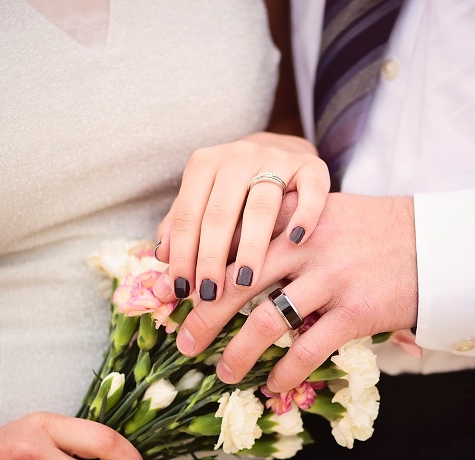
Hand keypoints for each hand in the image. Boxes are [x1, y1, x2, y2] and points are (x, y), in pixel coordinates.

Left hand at [154, 132, 328, 301]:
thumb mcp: (205, 199)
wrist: (282, 151)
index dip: (183, 254)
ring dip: (251, 246)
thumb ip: (183, 226)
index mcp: (204, 164)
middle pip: (221, 212)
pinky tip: (296, 241)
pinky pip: (310, 190)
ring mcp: (277, 159)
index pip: (188, 214)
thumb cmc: (236, 190)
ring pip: (261, 205)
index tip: (182, 289)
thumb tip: (162, 257)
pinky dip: (304, 214)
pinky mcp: (311, 166)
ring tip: (245, 282)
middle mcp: (238, 157)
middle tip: (211, 294)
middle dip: (212, 256)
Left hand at [157, 193, 417, 391]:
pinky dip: (286, 372)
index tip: (178, 297)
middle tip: (184, 341)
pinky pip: (309, 348)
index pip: (233, 244)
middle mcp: (305, 246)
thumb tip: (238, 248)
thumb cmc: (373, 230)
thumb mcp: (324, 210)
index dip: (201, 273)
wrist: (433, 243)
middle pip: (237, 282)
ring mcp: (330, 279)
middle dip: (204, 316)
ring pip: (267, 320)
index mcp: (291, 218)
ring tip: (225, 373)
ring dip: (239, 352)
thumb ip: (283, 222)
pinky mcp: (354, 311)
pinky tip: (274, 386)